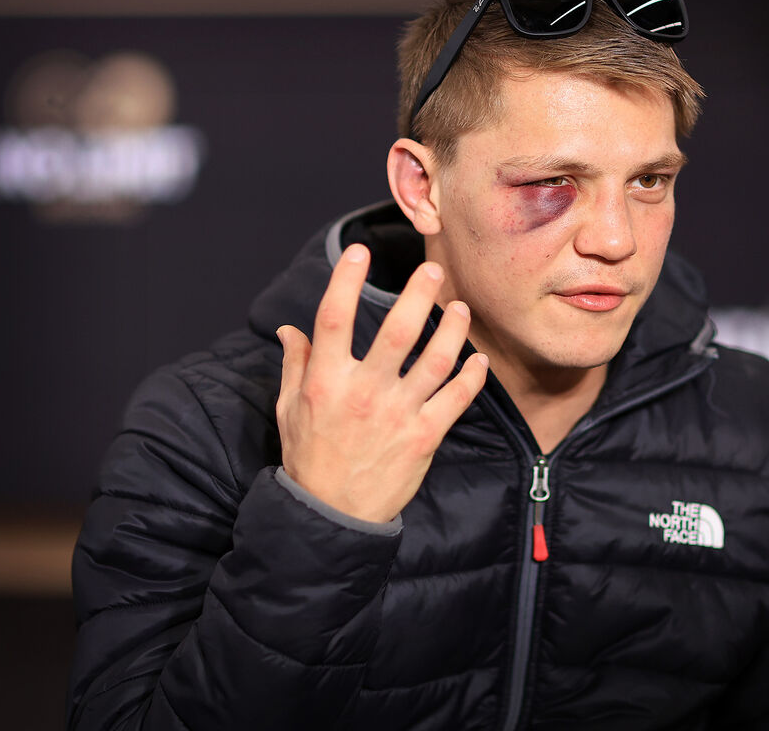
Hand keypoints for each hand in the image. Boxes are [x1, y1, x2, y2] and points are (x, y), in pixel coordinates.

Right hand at [275, 243, 488, 522]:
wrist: (332, 515)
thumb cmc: (309, 458)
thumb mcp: (289, 409)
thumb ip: (296, 365)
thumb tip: (290, 329)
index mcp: (327, 382)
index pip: (334, 319)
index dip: (346, 281)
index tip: (359, 252)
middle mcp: (364, 393)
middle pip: (397, 332)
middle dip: (418, 295)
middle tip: (434, 270)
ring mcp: (398, 415)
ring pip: (435, 361)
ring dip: (453, 330)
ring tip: (459, 309)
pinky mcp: (425, 437)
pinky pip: (456, 399)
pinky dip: (472, 377)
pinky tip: (478, 359)